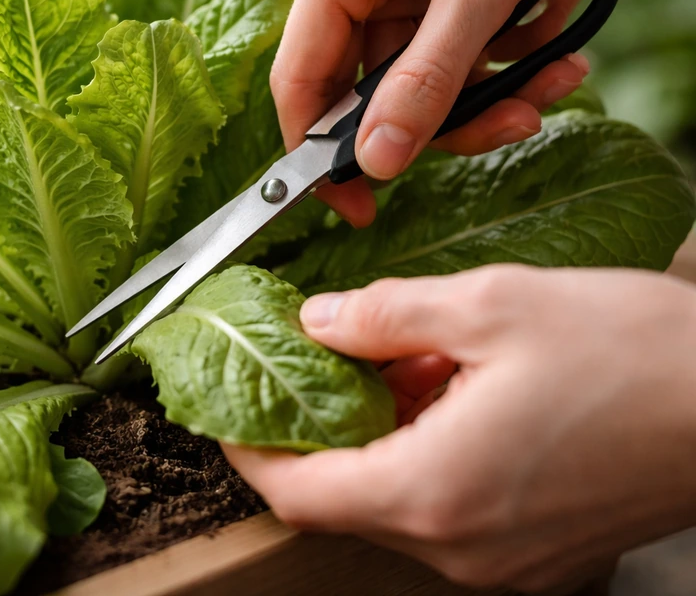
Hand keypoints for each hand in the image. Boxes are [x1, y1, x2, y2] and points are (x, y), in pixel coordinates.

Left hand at [222, 266, 695, 591]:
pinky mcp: (537, 553)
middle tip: (328, 360)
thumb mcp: (491, 305)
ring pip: (398, 501)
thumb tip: (319, 322)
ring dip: (383, 434)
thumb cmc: (635, 354)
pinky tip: (459, 395)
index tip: (230, 407)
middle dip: (323, 427)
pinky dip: (429, 455)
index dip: (249, 449)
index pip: (297, 492)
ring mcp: (503, 560)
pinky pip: (449, 510)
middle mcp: (462, 546)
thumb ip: (385, 315)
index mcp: (435, 491)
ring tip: (413, 363)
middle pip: (345, 496)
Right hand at [272, 0, 657, 225]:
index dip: (320, 151)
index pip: (301, 79)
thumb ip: (427, 81)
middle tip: (512, 122)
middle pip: (376, 89)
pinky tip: (554, 26)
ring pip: (426, 79)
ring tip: (557, 67)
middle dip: (451, 114)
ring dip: (495, 86)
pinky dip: (508, 54)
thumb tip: (378, 159)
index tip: (356, 204)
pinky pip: (457, 53)